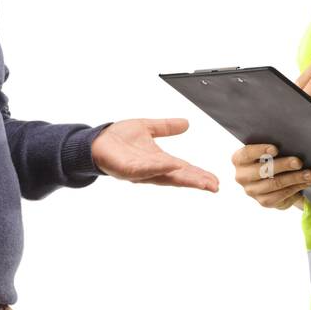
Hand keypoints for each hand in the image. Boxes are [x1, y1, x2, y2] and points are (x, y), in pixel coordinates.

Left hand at [91, 118, 218, 191]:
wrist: (96, 141)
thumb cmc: (118, 138)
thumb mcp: (147, 128)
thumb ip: (166, 127)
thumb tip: (186, 123)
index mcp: (159, 161)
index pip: (183, 169)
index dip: (199, 175)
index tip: (215, 181)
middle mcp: (152, 169)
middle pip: (179, 177)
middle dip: (197, 181)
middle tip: (214, 186)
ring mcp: (140, 171)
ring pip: (165, 176)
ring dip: (183, 177)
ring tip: (201, 181)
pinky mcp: (127, 169)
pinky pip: (144, 169)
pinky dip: (158, 168)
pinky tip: (170, 166)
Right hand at [232, 143, 310, 209]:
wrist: (275, 179)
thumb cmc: (272, 159)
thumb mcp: (268, 151)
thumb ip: (273, 148)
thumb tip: (291, 144)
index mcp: (239, 160)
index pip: (247, 154)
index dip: (260, 150)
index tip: (276, 149)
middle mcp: (242, 177)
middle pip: (263, 170)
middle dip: (283, 165)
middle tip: (299, 162)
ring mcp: (251, 191)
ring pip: (274, 184)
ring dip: (294, 178)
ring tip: (309, 174)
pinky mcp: (263, 202)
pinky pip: (280, 195)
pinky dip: (295, 188)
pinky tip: (305, 183)